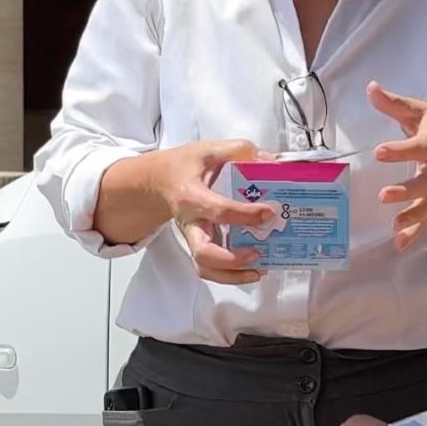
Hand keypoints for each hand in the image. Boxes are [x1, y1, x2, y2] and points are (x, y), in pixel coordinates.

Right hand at [161, 140, 278, 285]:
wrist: (156, 180)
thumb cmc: (182, 166)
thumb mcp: (208, 149)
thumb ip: (239, 150)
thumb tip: (270, 161)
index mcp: (191, 196)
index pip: (218, 211)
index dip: (245, 215)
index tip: (269, 213)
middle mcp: (190, 222)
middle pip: (203, 252)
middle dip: (232, 259)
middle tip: (257, 252)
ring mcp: (192, 236)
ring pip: (205, 267)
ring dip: (232, 275)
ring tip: (258, 270)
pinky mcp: (197, 243)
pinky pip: (209, 267)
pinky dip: (229, 275)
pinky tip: (250, 271)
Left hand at [369, 84, 426, 248]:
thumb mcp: (419, 111)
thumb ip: (394, 104)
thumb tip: (370, 88)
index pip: (419, 146)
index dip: (401, 150)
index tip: (379, 152)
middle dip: (408, 190)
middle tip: (384, 196)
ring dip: (413, 216)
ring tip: (395, 227)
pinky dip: (415, 232)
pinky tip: (400, 245)